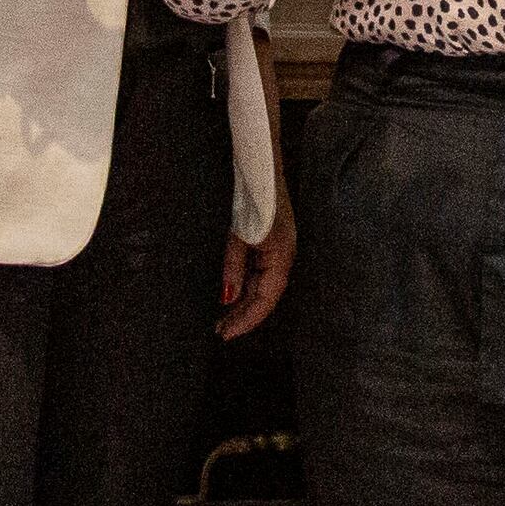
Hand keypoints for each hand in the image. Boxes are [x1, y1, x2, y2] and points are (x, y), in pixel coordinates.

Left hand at [217, 188, 297, 338]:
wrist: (264, 171)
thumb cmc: (254, 200)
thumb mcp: (239, 235)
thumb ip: (234, 267)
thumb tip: (227, 297)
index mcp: (281, 258)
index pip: (265, 300)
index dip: (247, 319)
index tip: (228, 334)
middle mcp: (284, 259)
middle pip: (265, 297)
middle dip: (244, 316)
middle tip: (220, 332)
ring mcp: (278, 253)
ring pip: (262, 287)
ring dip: (243, 304)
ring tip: (223, 320)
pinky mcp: (270, 246)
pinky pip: (259, 274)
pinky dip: (245, 287)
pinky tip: (233, 296)